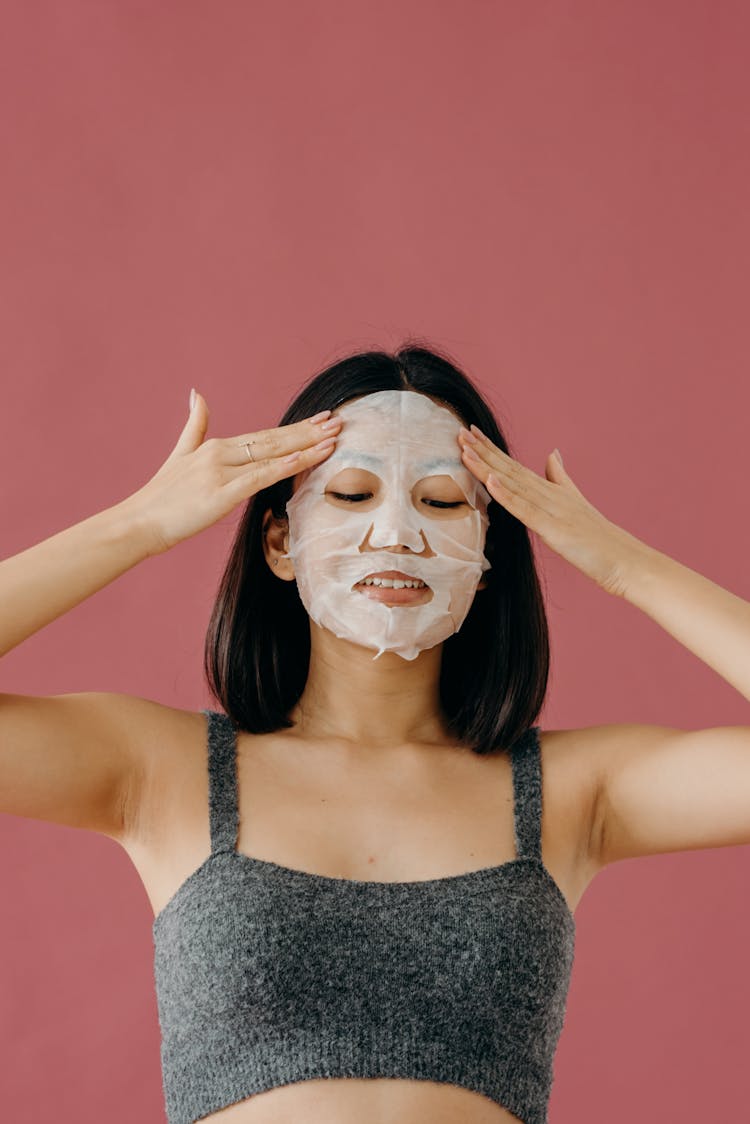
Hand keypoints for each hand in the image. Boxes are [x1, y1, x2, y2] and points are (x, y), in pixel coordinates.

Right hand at [125, 392, 341, 555]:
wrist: (138, 522)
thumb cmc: (161, 497)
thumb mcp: (180, 454)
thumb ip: (194, 425)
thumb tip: (197, 393)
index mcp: (216, 446)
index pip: (265, 435)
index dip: (296, 428)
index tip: (322, 420)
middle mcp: (221, 453)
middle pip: (274, 440)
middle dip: (309, 432)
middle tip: (339, 421)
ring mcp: (221, 472)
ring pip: (272, 455)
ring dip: (306, 446)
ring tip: (334, 437)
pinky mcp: (221, 493)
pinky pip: (261, 477)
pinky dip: (286, 466)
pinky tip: (308, 459)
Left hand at [458, 425, 645, 596]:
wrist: (624, 559)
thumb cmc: (598, 538)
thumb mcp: (575, 501)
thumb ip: (560, 477)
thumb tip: (553, 453)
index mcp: (550, 489)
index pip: (514, 466)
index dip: (491, 450)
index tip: (470, 433)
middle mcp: (548, 494)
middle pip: (509, 469)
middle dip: (483, 451)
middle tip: (460, 432)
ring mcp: (551, 509)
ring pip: (512, 484)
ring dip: (487, 466)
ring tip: (466, 449)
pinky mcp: (552, 528)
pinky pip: (525, 509)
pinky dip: (506, 494)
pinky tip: (490, 480)